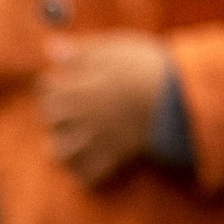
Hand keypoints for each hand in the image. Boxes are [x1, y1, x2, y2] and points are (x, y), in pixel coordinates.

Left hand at [36, 32, 172, 185]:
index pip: (47, 89)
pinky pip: (89, 176)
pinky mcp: (113, 157)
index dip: (54, 85)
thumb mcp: (113, 49)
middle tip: (70, 112)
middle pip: (52, 119)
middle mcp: (80, 115)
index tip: (64, 84)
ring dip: (63, 148)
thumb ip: (80, 51)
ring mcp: (95, 138)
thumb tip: (50, 48)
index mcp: (77, 87)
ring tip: (72, 144)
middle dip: (57, 114)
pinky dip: (85, 175)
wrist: (176, 97)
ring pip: (63, 153)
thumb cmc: (146, 67)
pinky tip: (89, 169)